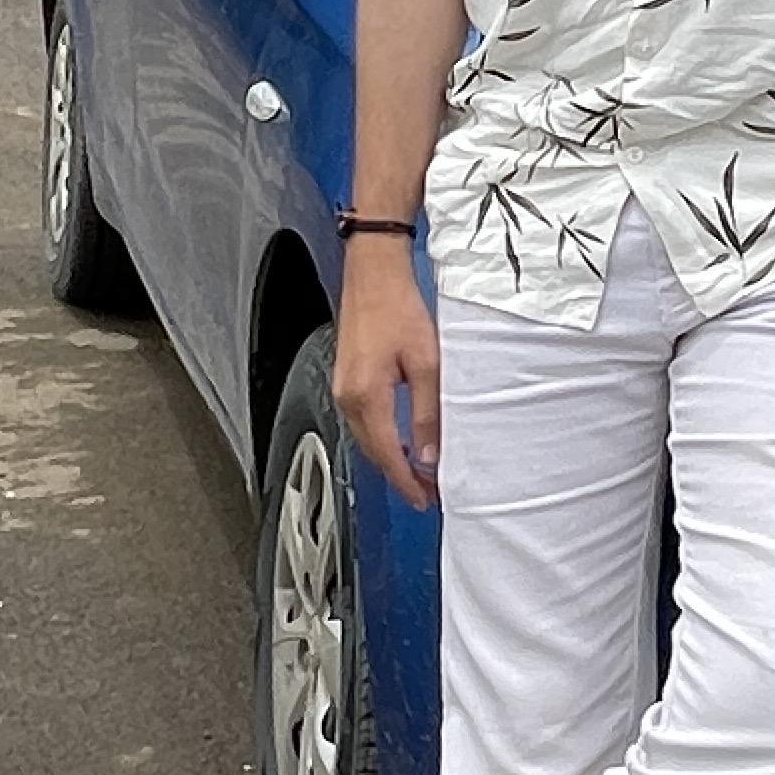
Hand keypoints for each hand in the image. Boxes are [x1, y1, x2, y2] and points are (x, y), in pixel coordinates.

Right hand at [334, 244, 440, 509]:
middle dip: (401, 476)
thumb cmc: (398, 308)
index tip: (425, 500)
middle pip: (374, 452)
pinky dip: (383, 438)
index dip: (408, 483)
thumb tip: (430, 452)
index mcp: (367, 397)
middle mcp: (349, 398)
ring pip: (367, 439)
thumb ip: (428, 411)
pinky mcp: (347, 380)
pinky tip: (401, 441)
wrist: (374, 274)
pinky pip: (364, 422)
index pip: (388, 455)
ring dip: (392, 458)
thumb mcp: (426, 363)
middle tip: (429, 492)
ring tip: (421, 472)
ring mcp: (344, 389)